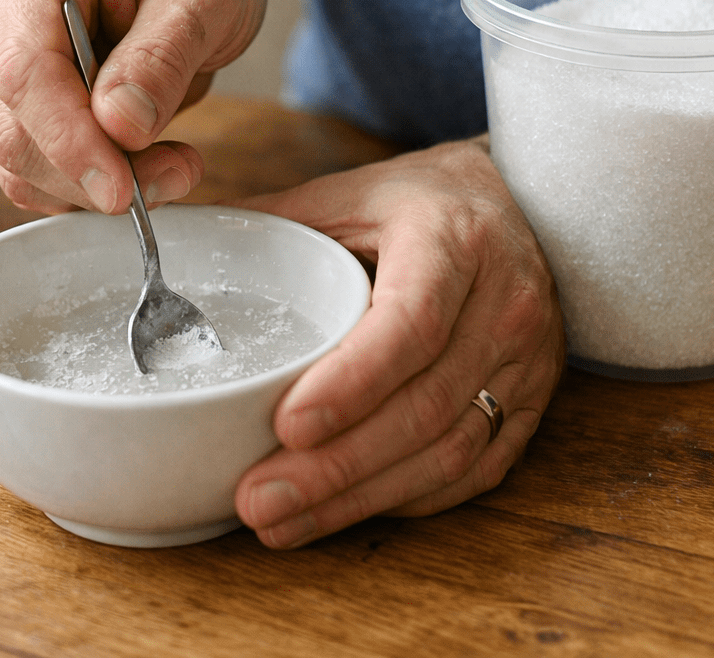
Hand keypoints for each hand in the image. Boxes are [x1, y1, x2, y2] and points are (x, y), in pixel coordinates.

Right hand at [0, 0, 265, 213]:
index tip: (123, 189)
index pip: (25, 72)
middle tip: (178, 174)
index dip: (69, 141)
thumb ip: (163, 56)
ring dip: (93, 185)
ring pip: (16, 160)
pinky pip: (29, 168)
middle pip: (13, 128)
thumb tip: (119, 126)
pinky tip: (139, 161)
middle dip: (94, 173)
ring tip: (172, 163)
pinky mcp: (2, 98)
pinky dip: (84, 183)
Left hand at [231, 138, 563, 546]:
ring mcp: (527, 360)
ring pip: (449, 450)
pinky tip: (344, 509)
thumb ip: (273, 221)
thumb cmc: (420, 200)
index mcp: (452, 240)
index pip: (411, 324)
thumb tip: (182, 244)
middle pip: (424, 405)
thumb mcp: (349, 191)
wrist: (517, 203)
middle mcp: (504, 303)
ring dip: (361, 497)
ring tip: (281, 521)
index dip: (352, 382)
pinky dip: (405, 498)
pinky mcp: (532, 403)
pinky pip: (472, 469)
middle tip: (258, 499)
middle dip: (337, 466)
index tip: (286, 425)